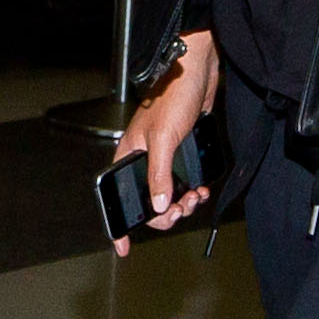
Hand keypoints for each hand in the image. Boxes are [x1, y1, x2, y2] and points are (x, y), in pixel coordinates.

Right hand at [110, 29, 219, 256]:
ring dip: (182, 203)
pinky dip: (192, 191)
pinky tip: (200, 189)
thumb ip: (158, 174)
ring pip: (168, 196)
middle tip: (183, 208)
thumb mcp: (164, 139)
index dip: (120, 224)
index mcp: (127, 156)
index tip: (124, 247)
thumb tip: (159, 205)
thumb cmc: (174, 97)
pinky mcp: (182, 154)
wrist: (199, 72)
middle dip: (166, 213)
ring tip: (196, 197)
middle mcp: (142, 160)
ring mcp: (163, 158)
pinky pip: (183, 183)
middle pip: (148, 203)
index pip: (117, 197)